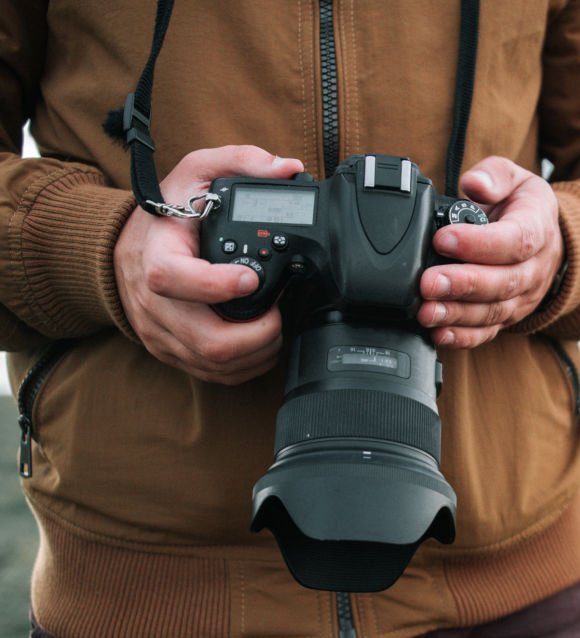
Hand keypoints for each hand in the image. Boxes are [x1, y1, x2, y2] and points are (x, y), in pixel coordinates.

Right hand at [114, 145, 303, 383]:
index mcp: (157, 254)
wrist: (130, 246)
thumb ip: (240, 159)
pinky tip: (260, 348)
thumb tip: (286, 167)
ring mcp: (160, 330)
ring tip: (275, 330)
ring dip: (254, 353)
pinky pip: (207, 374)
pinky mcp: (169, 350)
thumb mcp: (196, 171)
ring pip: (209, 362)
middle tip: (279, 317)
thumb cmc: (167, 212)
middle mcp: (153, 300)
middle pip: (203, 338)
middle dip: (254, 335)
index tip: (250, 278)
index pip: (173, 279)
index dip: (214, 285)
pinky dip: (242, 368)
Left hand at [418, 157, 563, 347]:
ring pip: (493, 311)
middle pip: (503, 282)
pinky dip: (463, 337)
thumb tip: (475, 184)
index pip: (516, 240)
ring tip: (426, 310)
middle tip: (429, 282)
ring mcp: (522, 297)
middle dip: (463, 284)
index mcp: (538, 228)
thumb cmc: (523, 208)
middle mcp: (534, 268)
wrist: (545, 240)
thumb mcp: (516, 179)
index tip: (444, 239)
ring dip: (457, 314)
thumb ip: (495, 175)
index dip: (480, 244)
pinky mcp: (507, 316)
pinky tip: (438, 333)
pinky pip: (488, 332)